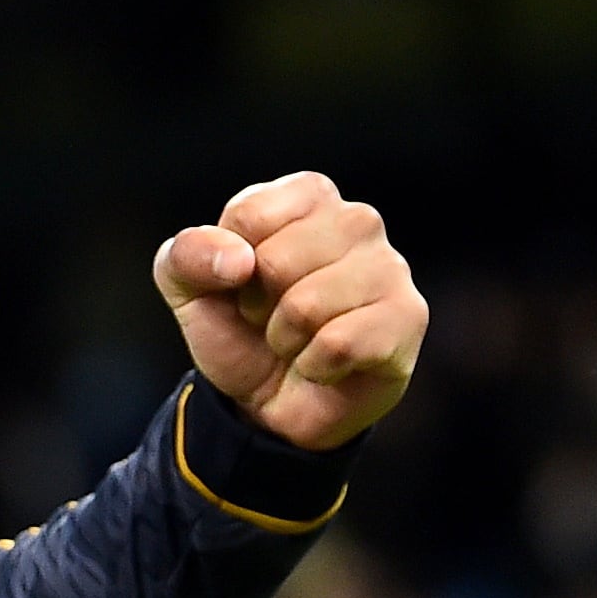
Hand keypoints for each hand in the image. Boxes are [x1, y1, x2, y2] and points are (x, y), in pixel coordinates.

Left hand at [155, 172, 424, 451]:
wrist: (269, 400)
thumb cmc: (238, 329)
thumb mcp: (188, 289)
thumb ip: (187, 256)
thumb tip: (237, 260)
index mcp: (306, 196)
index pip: (250, 215)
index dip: (229, 264)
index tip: (243, 281)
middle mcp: (357, 220)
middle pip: (277, 260)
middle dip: (258, 304)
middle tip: (272, 317)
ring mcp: (390, 267)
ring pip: (307, 305)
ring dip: (285, 338)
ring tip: (300, 338)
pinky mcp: (408, 317)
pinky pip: (339, 344)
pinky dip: (315, 366)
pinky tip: (327, 363)